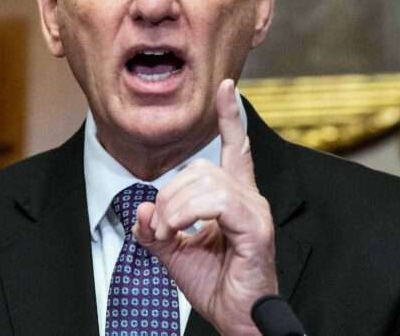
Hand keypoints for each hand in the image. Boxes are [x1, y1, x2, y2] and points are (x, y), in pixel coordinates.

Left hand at [132, 79, 277, 335]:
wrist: (236, 319)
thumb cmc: (215, 285)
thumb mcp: (174, 253)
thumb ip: (157, 228)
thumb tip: (143, 207)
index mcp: (234, 197)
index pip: (235, 147)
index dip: (230, 116)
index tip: (226, 86)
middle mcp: (249, 197)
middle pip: (200, 168)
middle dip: (169, 194)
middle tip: (162, 228)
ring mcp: (255, 210)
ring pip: (204, 181)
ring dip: (175, 207)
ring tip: (170, 234)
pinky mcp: (256, 226)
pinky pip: (216, 201)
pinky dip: (187, 214)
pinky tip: (182, 233)